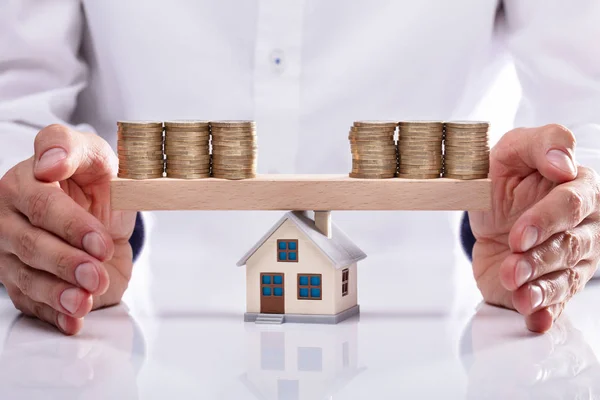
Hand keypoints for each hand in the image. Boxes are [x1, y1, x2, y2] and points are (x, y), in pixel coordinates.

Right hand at [0, 124, 136, 334]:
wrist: (100, 217)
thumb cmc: (94, 183)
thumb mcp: (94, 157)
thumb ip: (73, 148)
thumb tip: (51, 162)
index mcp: (25, 182)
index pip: (43, 206)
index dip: (72, 226)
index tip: (100, 242)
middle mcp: (9, 217)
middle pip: (32, 245)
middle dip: (67, 263)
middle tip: (96, 274)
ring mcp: (10, 253)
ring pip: (27, 277)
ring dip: (58, 293)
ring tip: (85, 301)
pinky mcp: (20, 281)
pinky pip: (31, 302)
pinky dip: (53, 314)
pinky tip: (72, 321)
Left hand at [468, 124, 599, 332]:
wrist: (489, 215)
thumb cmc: (506, 177)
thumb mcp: (513, 149)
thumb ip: (541, 144)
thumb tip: (562, 163)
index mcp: (578, 188)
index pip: (571, 205)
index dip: (545, 220)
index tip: (519, 235)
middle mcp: (585, 226)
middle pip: (570, 245)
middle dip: (538, 259)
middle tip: (512, 268)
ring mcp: (575, 258)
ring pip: (565, 277)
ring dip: (540, 289)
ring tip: (518, 293)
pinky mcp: (557, 284)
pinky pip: (558, 303)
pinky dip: (546, 313)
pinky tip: (536, 320)